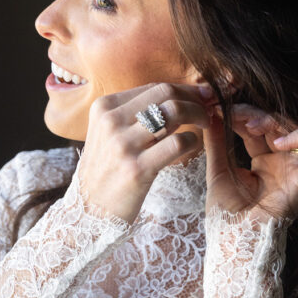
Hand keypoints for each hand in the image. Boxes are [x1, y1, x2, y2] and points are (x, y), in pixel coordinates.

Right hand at [78, 82, 212, 224]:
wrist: (89, 210)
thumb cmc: (107, 170)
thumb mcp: (109, 133)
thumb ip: (135, 113)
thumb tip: (179, 96)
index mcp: (104, 107)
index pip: (154, 87)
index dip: (184, 89)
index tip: (201, 95)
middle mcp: (111, 121)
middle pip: (166, 93)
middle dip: (195, 97)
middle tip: (209, 108)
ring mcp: (123, 145)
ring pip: (174, 112)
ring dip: (199, 115)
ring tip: (205, 123)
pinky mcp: (137, 169)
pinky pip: (178, 142)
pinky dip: (194, 140)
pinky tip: (193, 145)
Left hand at [202, 99, 297, 223]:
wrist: (234, 238)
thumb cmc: (225, 213)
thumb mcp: (217, 170)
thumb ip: (216, 143)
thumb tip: (211, 116)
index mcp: (262, 163)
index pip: (258, 129)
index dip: (243, 116)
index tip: (221, 108)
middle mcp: (281, 165)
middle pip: (277, 126)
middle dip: (255, 114)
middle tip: (234, 111)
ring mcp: (294, 172)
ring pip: (297, 131)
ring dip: (274, 121)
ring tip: (251, 125)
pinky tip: (277, 142)